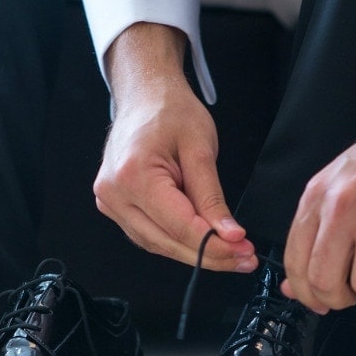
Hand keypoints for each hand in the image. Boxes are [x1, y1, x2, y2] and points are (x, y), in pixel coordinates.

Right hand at [92, 23, 256, 271]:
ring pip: (157, 244)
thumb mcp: (201, 149)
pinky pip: (149, 235)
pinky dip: (178, 242)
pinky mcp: (115, 207)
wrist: (145, 97)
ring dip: (195, 253)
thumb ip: (212, 197)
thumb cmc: (170, 111)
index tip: (244, 250)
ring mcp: (110, 202)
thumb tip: (229, 235)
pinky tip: (204, 242)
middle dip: (209, 254)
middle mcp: (114, 193)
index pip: (179, 224)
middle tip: (245, 258)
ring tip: (232, 253)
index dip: (214, 243)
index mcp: (133, 174)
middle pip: (166, 241)